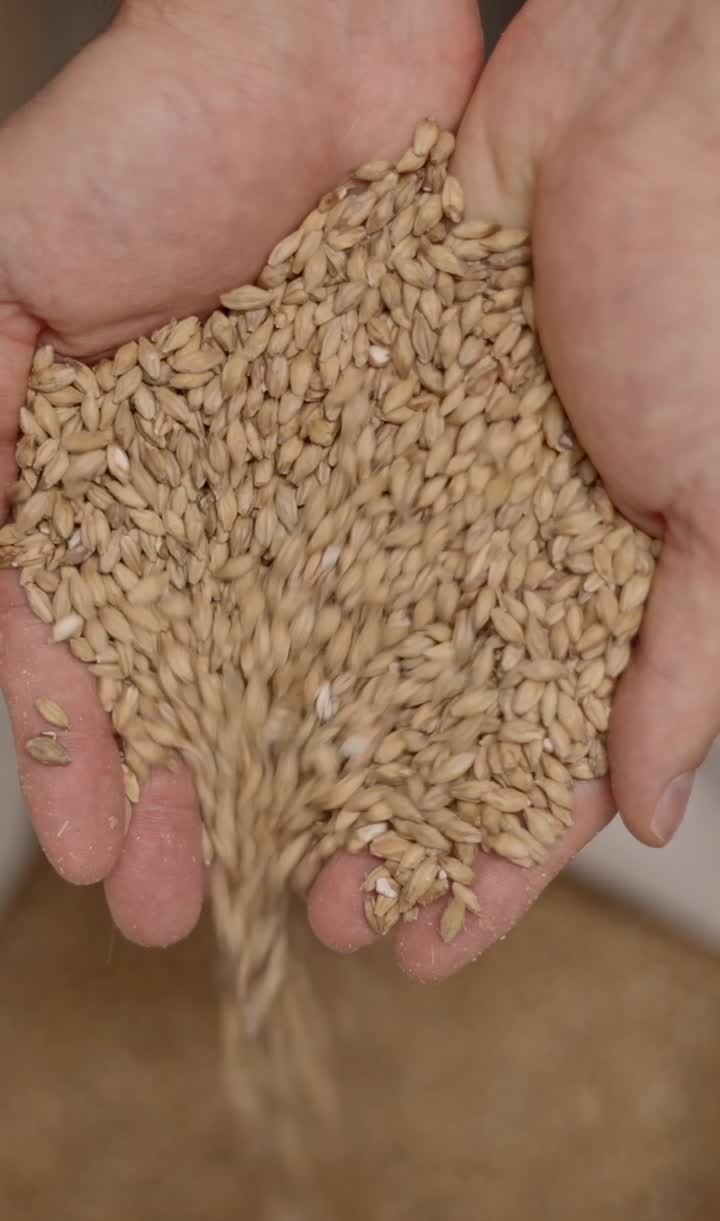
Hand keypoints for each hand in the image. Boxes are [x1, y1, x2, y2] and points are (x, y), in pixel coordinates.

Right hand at [0, 0, 482, 942]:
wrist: (317, 44)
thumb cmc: (149, 138)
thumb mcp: (4, 283)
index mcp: (126, 497)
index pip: (98, 661)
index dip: (89, 764)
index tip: (95, 856)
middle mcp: (236, 523)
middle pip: (217, 701)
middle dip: (199, 814)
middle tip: (192, 913)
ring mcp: (343, 510)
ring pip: (331, 683)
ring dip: (317, 799)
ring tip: (316, 901)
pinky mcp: (446, 482)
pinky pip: (444, 613)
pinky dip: (437, 710)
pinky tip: (431, 792)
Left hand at [312, 0, 719, 976]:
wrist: (647, 95)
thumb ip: (689, 663)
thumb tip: (655, 809)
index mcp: (604, 595)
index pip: (537, 768)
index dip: (484, 863)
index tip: (426, 943)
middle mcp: (502, 552)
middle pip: (417, 724)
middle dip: (363, 824)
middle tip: (307, 910)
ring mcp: (421, 487)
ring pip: (334, 643)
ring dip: (284, 742)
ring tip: (229, 832)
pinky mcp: (351, 413)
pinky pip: (286, 528)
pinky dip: (240, 603)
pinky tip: (199, 685)